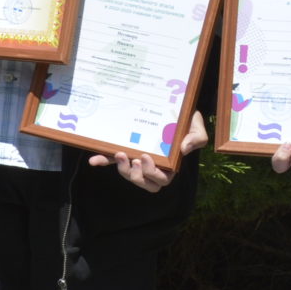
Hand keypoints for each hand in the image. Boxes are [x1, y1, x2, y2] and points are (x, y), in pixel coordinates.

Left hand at [92, 110, 207, 191]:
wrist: (175, 107)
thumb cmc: (187, 120)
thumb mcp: (196, 128)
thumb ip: (196, 138)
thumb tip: (184, 148)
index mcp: (170, 165)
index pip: (161, 180)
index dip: (152, 174)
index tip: (146, 156)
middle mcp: (152, 165)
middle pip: (144, 183)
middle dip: (137, 176)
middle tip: (134, 159)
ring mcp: (137, 158)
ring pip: (129, 174)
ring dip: (122, 169)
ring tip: (119, 153)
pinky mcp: (125, 149)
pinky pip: (112, 159)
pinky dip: (103, 160)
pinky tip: (94, 160)